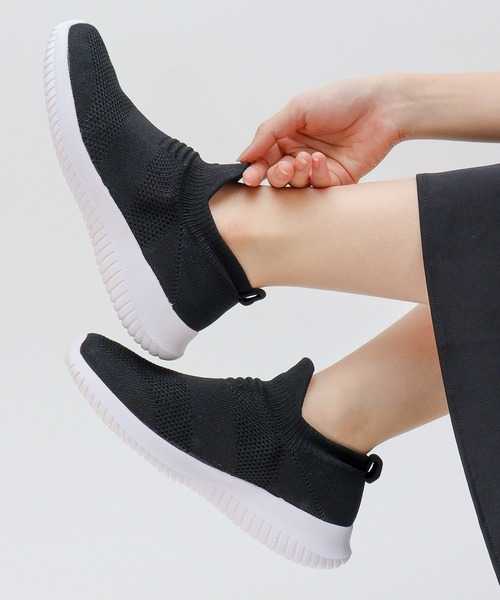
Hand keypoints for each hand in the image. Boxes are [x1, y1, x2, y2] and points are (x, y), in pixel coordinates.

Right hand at [239, 76, 403, 187]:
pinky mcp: (337, 181)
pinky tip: (321, 160)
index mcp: (287, 137)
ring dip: (295, 175)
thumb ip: (268, 132)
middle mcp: (299, 155)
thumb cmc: (341, 100)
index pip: (262, 159)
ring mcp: (318, 170)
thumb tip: (243, 156)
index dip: (255, 170)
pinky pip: (318, 188)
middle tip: (283, 166)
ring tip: (305, 158)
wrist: (382, 108)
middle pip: (276, 177)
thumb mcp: (298, 108)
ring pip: (295, 186)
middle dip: (275, 174)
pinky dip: (316, 176)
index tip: (250, 177)